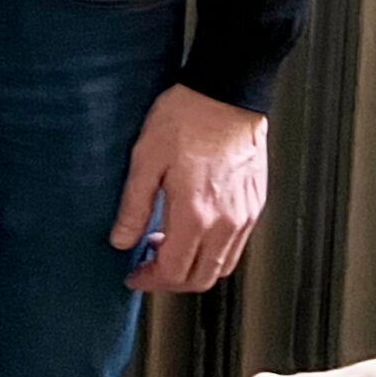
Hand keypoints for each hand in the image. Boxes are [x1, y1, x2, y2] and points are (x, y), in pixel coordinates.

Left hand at [111, 84, 267, 291]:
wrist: (226, 94)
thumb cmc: (186, 119)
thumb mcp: (145, 159)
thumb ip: (133, 206)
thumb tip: (121, 240)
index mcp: (196, 214)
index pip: (174, 271)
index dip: (150, 280)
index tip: (133, 276)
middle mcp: (226, 223)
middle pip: (201, 279)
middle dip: (170, 282)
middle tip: (147, 268)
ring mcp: (245, 217)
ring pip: (222, 267)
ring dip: (192, 268)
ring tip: (165, 246)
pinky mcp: (255, 206)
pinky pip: (235, 246)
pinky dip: (212, 252)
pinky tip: (191, 230)